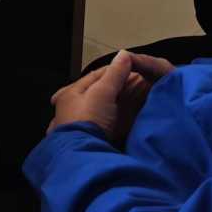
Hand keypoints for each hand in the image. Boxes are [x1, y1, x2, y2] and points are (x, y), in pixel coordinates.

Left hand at [47, 50, 171, 145]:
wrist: (85, 156)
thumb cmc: (90, 119)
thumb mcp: (102, 93)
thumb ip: (114, 74)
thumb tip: (124, 54)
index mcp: (72, 93)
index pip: (96, 76)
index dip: (116, 70)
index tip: (135, 68)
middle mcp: (74, 107)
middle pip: (100, 94)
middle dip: (118, 89)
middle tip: (139, 84)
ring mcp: (83, 125)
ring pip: (105, 109)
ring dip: (119, 105)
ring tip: (137, 100)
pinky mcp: (94, 139)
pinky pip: (110, 125)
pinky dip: (120, 121)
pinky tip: (129, 120)